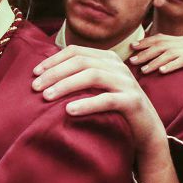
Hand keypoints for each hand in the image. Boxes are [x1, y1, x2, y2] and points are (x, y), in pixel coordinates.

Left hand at [33, 45, 167, 155]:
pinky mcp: (133, 102)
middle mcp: (118, 66)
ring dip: (66, 85)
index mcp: (108, 59)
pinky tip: (69, 110)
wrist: (147, 130)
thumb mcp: (99, 89)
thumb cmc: (116, 109)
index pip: (76, 52)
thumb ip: (81, 78)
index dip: (53, 60)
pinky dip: (87, 104)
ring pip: (92, 76)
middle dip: (55, 72)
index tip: (35, 73)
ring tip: (46, 97)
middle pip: (81, 62)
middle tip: (35, 87)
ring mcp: (127, 83)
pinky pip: (107, 99)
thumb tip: (46, 75)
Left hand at [130, 34, 182, 92]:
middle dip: (146, 53)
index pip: (160, 38)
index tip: (132, 48)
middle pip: (162, 45)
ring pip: (171, 53)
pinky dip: (172, 65)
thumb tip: (147, 60)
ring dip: (156, 61)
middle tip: (133, 61)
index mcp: (181, 41)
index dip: (145, 42)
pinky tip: (162, 72)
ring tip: (144, 70)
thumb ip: (168, 57)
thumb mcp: (180, 62)